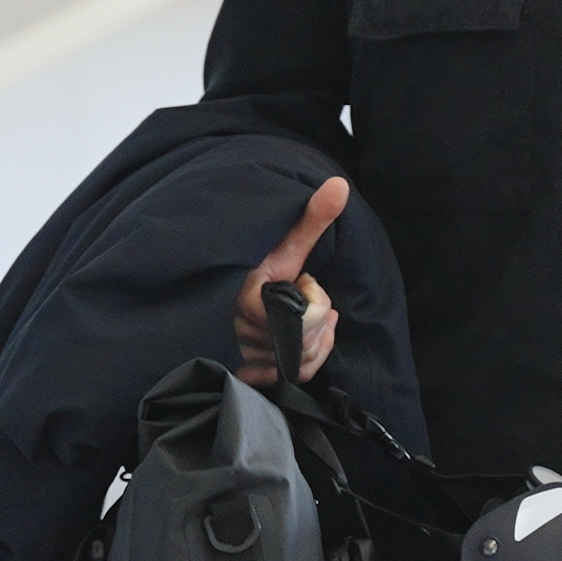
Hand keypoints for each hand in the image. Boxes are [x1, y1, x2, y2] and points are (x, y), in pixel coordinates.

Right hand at [232, 175, 348, 387]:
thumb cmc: (255, 267)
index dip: (313, 297)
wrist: (221, 290)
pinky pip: (297, 376)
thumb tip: (340, 185)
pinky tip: (306, 337)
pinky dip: (311, 357)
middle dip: (316, 316)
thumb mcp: (283, 244)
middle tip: (300, 296)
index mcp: (247, 302)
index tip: (299, 279)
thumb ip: (311, 219)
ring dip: (316, 337)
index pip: (304, 318)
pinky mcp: (252, 375)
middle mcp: (242, 336)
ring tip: (305, 314)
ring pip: (305, 360)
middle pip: (308, 341)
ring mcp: (246, 360)